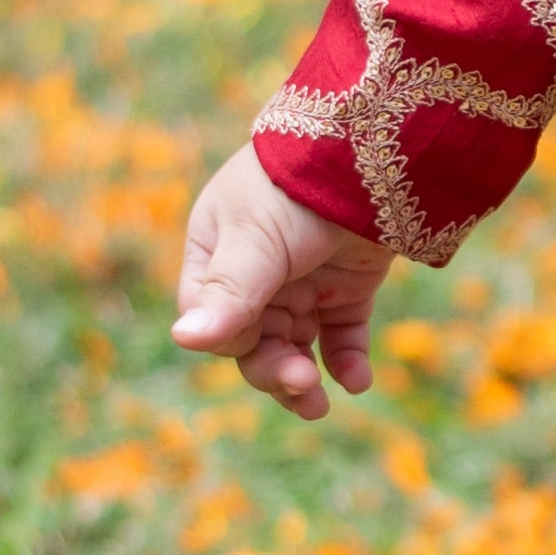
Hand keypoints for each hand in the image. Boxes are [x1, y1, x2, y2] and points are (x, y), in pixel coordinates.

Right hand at [174, 148, 387, 417]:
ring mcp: (302, 282)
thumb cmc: (295, 189)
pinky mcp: (346, 288)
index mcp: (216, 255)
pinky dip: (346, 363)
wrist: (371, 151)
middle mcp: (255, 274)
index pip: (213, 319)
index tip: (258, 347)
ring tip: (319, 403)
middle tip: (302, 386)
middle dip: (274, 369)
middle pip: (253, 342)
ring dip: (303, 377)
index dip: (233, 342)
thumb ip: (228, 293)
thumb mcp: (255, 241)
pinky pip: (340, 338)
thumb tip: (184, 340)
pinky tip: (356, 382)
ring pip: (294, 347)